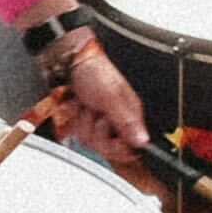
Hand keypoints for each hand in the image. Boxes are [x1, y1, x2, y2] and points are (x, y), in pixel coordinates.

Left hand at [39, 35, 149, 163]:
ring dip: (85, 126)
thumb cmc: (94, 71)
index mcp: (133, 115)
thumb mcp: (112, 96)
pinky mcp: (88, 123)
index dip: (122, 149)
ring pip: (94, 143)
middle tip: (98, 116)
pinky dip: (76, 124)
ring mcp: (103, 123)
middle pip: (112, 150)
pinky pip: (81, 136)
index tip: (113, 140)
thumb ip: (127, 121)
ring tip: (87, 108)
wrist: (69, 62)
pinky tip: (80, 110)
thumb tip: (143, 141)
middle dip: (99, 134)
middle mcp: (120, 121)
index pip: (135, 148)